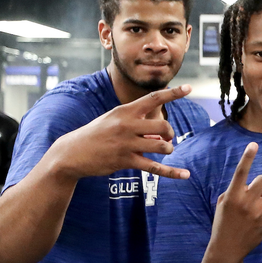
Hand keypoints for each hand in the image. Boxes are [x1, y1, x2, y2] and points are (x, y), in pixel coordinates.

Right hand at [54, 85, 193, 179]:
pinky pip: (154, 167)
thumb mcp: (113, 120)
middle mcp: (126, 125)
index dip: (173, 93)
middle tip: (166, 138)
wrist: (71, 153)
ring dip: (168, 149)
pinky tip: (185, 175)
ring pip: (161, 146)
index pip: (153, 98)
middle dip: (170, 133)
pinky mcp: (125, 161)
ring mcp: (126, 143)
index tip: (189, 88)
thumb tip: (160, 134)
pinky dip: (172, 172)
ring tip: (164, 150)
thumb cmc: (96, 134)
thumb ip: (136, 123)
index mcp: (124, 111)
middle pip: (163, 125)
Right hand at [210, 143, 261, 262]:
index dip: (247, 157)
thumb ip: (235, 190)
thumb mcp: (222, 204)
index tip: (254, 144)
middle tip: (256, 192)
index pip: (240, 172)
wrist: (227, 248)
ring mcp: (259, 212)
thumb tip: (250, 182)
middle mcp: (246, 202)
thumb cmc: (223, 223)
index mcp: (232, 196)